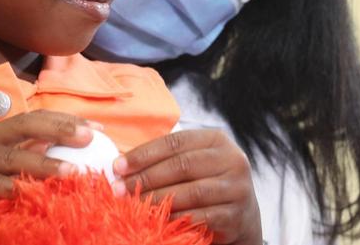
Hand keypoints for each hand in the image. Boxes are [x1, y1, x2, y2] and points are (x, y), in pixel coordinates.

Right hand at [0, 110, 96, 244]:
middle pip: (25, 126)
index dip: (67, 121)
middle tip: (88, 138)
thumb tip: (74, 158)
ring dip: (43, 164)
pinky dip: (6, 187)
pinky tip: (25, 192)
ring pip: (10, 157)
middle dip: (59, 129)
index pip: (36, 119)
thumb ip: (30, 163)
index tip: (97, 130)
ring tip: (71, 172)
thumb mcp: (4, 177)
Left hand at [113, 130, 261, 244]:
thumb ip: (165, 158)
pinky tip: (155, 220)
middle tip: (118, 189)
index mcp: (217, 139)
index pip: (175, 142)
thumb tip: (121, 165)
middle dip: (146, 178)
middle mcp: (232, 160)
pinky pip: (199, 217)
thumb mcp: (194, 162)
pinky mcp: (236, 215)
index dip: (144, 154)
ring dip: (156, 200)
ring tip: (132, 205)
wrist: (241, 214)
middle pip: (182, 166)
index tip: (118, 166)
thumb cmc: (206, 181)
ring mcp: (237, 188)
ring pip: (190, 192)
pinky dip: (175, 219)